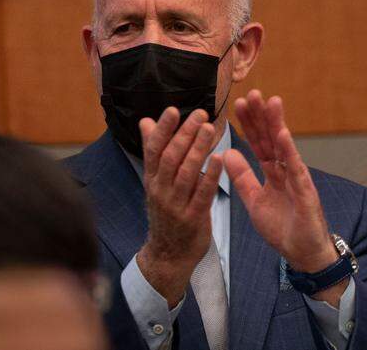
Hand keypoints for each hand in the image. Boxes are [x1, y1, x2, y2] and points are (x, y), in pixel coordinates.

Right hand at [137, 107, 223, 306]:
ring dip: (198, 150)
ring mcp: (175, 205)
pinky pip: (202, 194)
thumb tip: (146, 121)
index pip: (154, 149)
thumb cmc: (166, 212)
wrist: (168, 255)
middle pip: (171, 157)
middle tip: (201, 114)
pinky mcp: (192, 218)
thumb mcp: (155, 182)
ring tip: (210, 129)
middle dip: (185, 134)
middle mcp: (160, 190)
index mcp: (152, 179)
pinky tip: (220, 159)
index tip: (173, 110)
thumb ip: (154, 152)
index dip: (163, 129)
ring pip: (186, 173)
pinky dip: (211, 175)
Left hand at [224, 91, 335, 279]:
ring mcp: (297, 178)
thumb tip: (228, 154)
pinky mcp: (305, 191)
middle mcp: (286, 170)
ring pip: (285, 146)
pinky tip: (282, 133)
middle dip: (261, 116)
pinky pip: (295, 168)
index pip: (259, 143)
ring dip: (277, 124)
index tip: (238, 105)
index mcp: (273, 172)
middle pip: (271, 138)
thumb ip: (242, 178)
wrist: (303, 254)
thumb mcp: (254, 201)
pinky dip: (289, 150)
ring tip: (270, 101)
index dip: (249, 125)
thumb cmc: (283, 228)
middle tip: (251, 93)